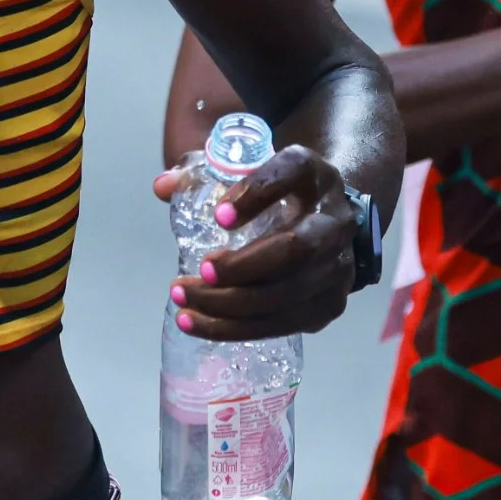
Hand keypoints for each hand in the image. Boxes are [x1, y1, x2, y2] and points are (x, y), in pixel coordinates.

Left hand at [153, 144, 370, 340]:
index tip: (218, 217)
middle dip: (243, 266)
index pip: (291, 171)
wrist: (324, 223)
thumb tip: (162, 187)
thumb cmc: (275, 195)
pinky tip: (199, 322)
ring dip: (230, 304)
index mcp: (312, 173)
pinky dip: (237, 328)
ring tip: (185, 302)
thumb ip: (202, 175)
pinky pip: (283, 324)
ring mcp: (338, 266)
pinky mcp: (329, 305)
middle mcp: (333, 218)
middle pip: (296, 247)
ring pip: (288, 293)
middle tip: (199, 273)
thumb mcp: (246, 172)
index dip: (256, 194)